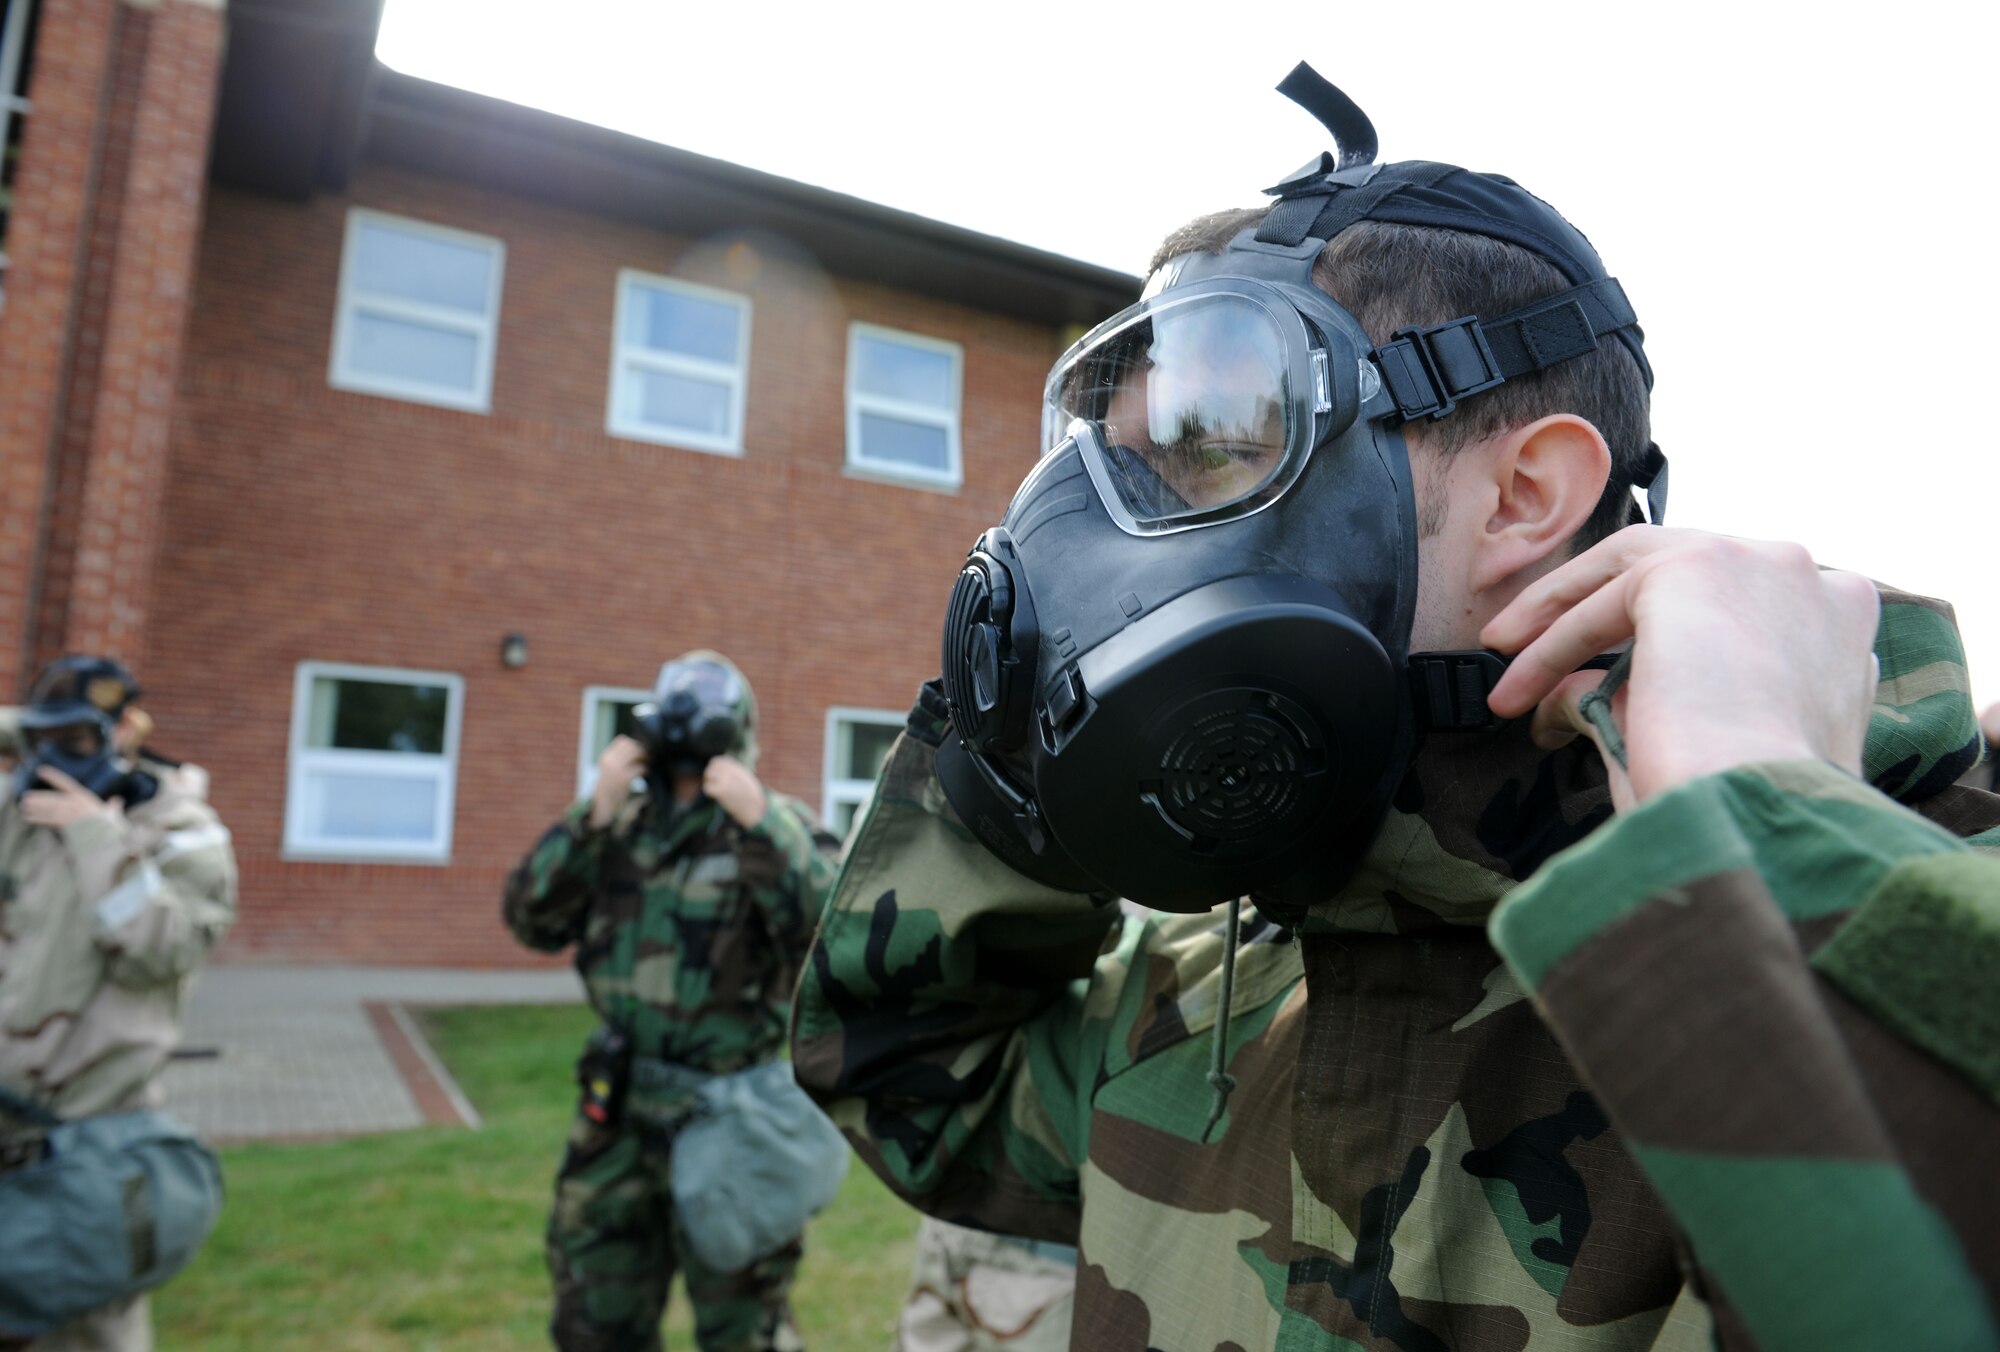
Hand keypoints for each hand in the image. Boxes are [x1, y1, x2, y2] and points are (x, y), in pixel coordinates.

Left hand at [19, 766, 114, 828]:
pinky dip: (37, 818)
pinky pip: (47, 820)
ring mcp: (67, 813)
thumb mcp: (112, 814)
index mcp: (83, 797)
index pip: (65, 783)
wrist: (106, 837)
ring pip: (47, 808)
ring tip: (23, 805)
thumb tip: (118, 800)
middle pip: (52, 798)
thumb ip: (113, 806)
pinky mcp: (64, 824)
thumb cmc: (110, 825)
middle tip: (26, 797)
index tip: (41, 770)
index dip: (53, 776)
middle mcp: (73, 803)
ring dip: (35, 807)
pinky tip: (28, 817)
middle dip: (39, 797)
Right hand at [590, 735, 646, 829]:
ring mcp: (617, 769)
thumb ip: (618, 757)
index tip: (639, 750)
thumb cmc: (609, 785)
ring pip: (637, 753)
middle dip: (641, 749)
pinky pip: (640, 768)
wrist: (603, 803)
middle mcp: (610, 761)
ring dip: (644, 757)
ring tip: (645, 764)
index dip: (634, 743)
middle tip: (646, 757)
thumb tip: (636, 746)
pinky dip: (645, 770)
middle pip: (631, 745)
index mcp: (606, 757)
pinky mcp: (624, 779)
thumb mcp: (608, 768)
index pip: (622, 740)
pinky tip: (644, 773)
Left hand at [702, 755, 766, 827]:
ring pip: (708, 777)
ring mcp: (725, 780)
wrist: (755, 807)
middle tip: (713, 784)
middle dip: (710, 775)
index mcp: (735, 767)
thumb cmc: (751, 794)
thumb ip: (734, 771)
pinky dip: (710, 792)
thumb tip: (722, 769)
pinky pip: (707, 788)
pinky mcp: (721, 791)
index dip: (714, 768)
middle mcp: (730, 771)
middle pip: (710, 768)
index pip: (717, 761)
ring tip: (716, 790)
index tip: (716, 775)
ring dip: (709, 783)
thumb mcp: (745, 777)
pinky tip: (716, 796)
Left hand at [1482, 526, 1879, 809]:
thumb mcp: (1713, 746)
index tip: (1607, 675)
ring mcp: (1763, 565)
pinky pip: (1604, 597)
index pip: (1736, 611)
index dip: (1662, 639)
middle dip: (1600, 613)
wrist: (1763, 818)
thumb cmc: (1746, 814)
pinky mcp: (1698, 565)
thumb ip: (1652, 699)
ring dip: (1561, 618)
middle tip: (1535, 654)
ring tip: (1508, 663)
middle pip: (1684, 577)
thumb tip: (1574, 693)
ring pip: (1635, 574)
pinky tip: (1517, 686)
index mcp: (1842, 638)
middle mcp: (1817, 587)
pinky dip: (1552, 641)